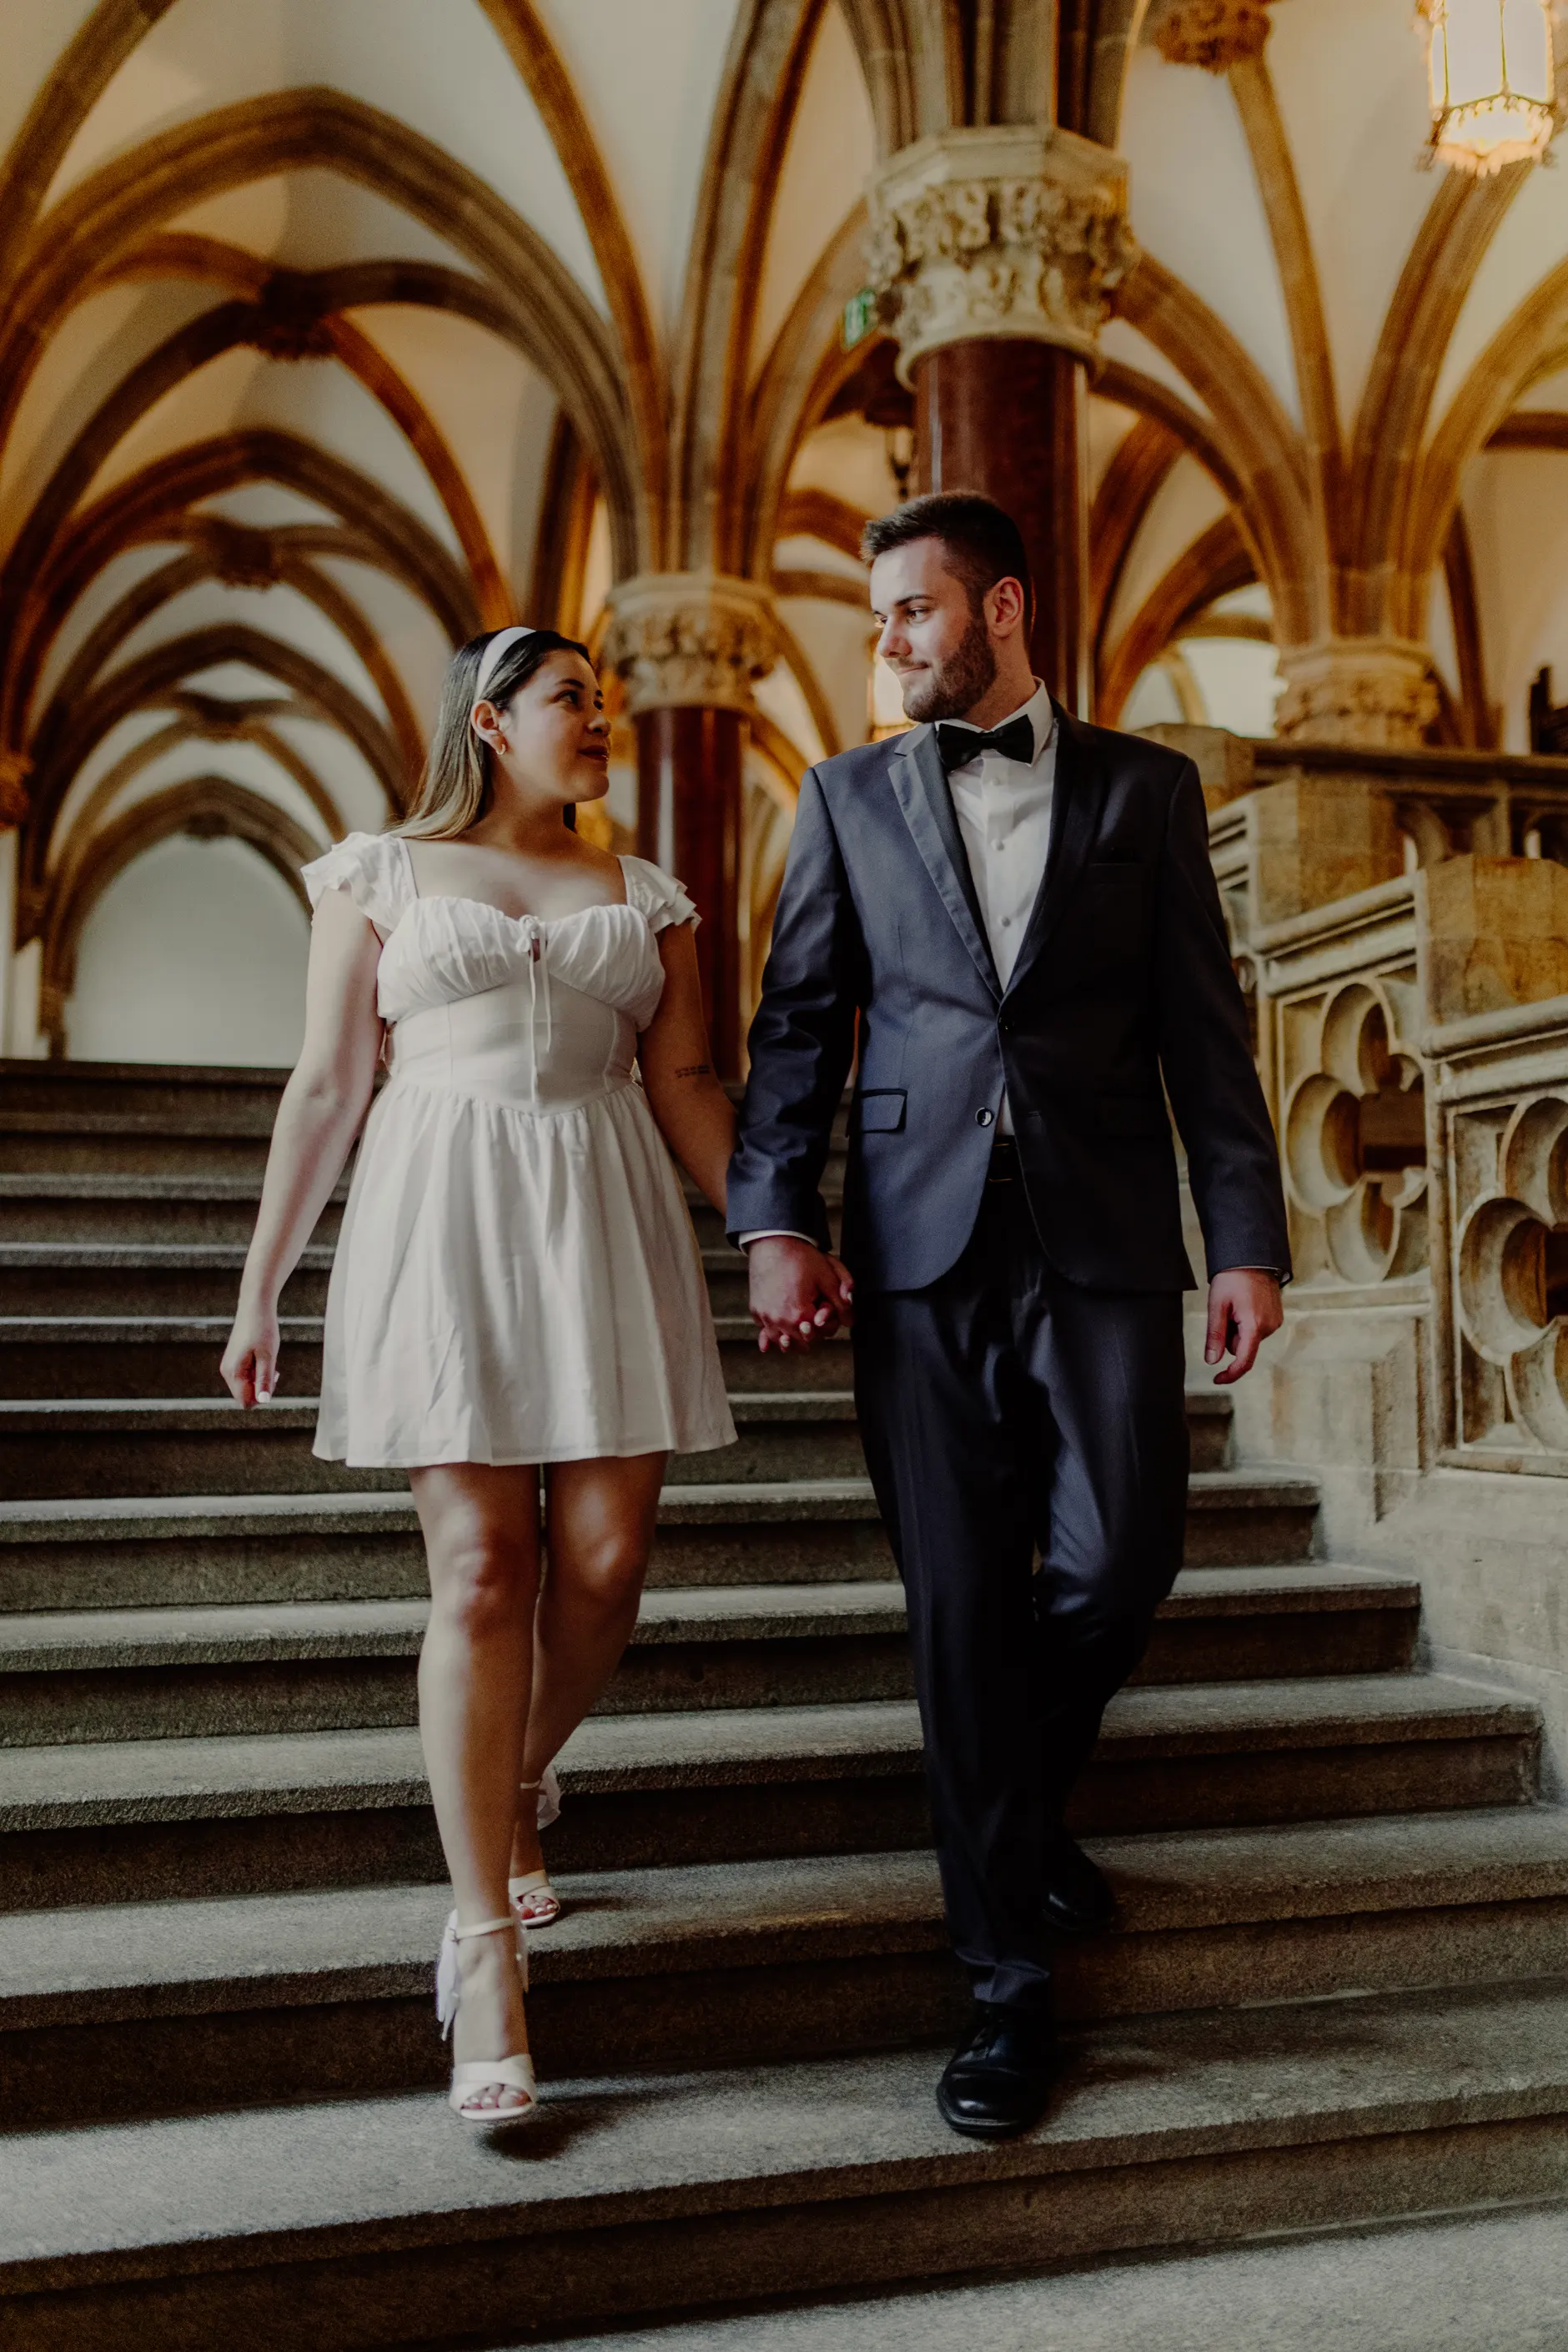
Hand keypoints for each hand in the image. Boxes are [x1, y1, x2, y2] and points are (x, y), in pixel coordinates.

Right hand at [221, 1292, 280, 1405]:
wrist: (255, 1307)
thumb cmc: (262, 1329)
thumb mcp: (268, 1356)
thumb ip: (265, 1379)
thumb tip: (263, 1401)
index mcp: (233, 1373)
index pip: (246, 1402)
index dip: (261, 1397)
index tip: (272, 1379)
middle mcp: (227, 1372)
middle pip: (245, 1396)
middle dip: (261, 1388)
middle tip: (273, 1370)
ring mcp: (229, 1367)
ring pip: (246, 1387)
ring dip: (260, 1380)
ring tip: (267, 1361)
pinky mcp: (233, 1361)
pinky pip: (245, 1377)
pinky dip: (256, 1373)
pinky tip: (262, 1359)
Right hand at [747, 1236, 853, 1351]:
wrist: (774, 1243)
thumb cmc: (800, 1258)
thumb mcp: (827, 1278)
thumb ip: (841, 1303)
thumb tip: (849, 1321)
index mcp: (799, 1314)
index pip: (818, 1334)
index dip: (825, 1325)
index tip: (825, 1314)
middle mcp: (779, 1319)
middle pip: (800, 1342)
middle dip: (810, 1334)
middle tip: (814, 1324)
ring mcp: (765, 1316)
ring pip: (780, 1341)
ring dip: (791, 1339)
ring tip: (799, 1334)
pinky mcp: (756, 1310)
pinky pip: (765, 1331)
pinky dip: (772, 1333)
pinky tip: (777, 1336)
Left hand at [1204, 1268, 1282, 1385]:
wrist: (1252, 1257)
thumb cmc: (1233, 1278)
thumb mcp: (1217, 1306)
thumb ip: (1215, 1335)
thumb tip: (1212, 1361)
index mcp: (1255, 1326)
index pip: (1244, 1361)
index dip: (1230, 1374)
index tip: (1217, 1379)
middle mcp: (1269, 1326)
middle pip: (1242, 1347)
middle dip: (1229, 1337)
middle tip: (1224, 1312)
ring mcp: (1275, 1321)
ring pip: (1248, 1338)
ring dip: (1238, 1328)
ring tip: (1235, 1305)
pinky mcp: (1276, 1317)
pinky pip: (1256, 1329)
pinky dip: (1246, 1323)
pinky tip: (1244, 1305)